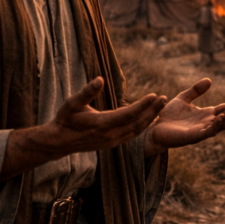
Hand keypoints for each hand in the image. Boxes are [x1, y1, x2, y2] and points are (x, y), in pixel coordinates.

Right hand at [1, 77, 166, 179]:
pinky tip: (150, 118)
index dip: (142, 105)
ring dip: (150, 118)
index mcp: (101, 125)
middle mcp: (110, 136)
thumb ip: (87, 92)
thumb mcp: (72, 103)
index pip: (128, 114)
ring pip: (137, 131)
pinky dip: (143, 126)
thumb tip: (99, 79)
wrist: (60, 142)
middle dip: (153, 111)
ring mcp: (112, 142)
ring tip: (161, 106)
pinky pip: (132, 135)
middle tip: (164, 98)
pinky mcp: (112, 144)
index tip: (154, 95)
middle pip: (137, 124)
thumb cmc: (65, 119)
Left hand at [144, 78, 224, 156]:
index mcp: (206, 114)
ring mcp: (202, 131)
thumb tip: (209, 80)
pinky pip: (209, 132)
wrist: (155, 128)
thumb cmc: (169, 115)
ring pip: (221, 125)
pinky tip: (221, 116)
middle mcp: (207, 123)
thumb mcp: (183, 98)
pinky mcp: (195, 137)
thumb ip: (196, 90)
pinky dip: (217, 125)